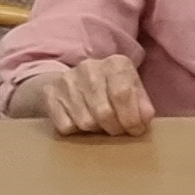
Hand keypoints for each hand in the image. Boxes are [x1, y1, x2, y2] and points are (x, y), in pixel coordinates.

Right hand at [38, 56, 153, 137]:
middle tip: (116, 131)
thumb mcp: (132, 92)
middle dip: (114, 128)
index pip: (123, 94)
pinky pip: (66, 126)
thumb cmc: (109, 91)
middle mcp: (90, 67)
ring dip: (95, 130)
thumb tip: (145, 119)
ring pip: (85, 122)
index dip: (131, 119)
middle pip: (104, 112)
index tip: (135, 131)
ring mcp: (67, 80)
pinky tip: (79, 120)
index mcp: (116, 63)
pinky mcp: (50, 94)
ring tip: (98, 123)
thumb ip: (142, 106)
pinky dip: (75, 131)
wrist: (69, 83)